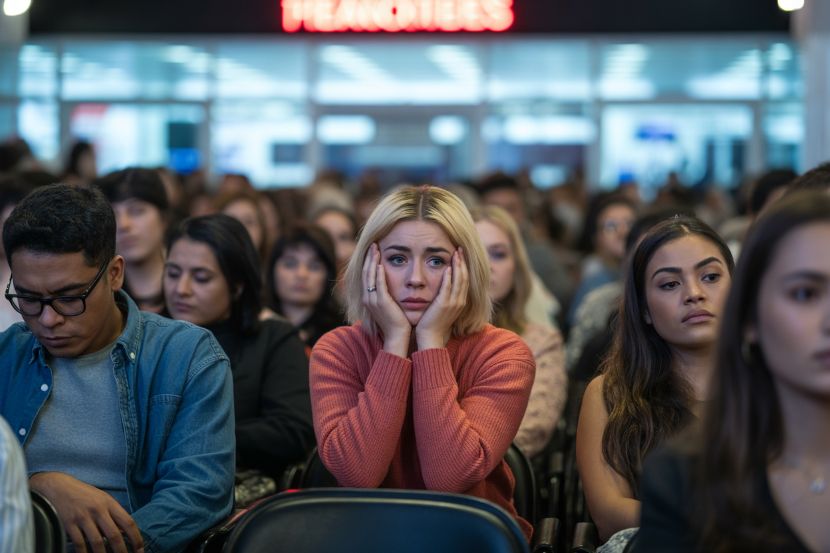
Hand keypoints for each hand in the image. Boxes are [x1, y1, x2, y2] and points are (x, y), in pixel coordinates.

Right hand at [29, 472, 143, 552]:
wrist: (59, 487)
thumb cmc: (84, 495)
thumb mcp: (103, 499)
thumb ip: (113, 514)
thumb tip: (126, 533)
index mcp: (109, 503)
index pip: (128, 522)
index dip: (136, 538)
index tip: (140, 549)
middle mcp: (98, 510)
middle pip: (114, 535)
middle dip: (121, 551)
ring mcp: (83, 517)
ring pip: (97, 542)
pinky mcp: (68, 524)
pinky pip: (79, 543)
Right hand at [362, 243, 410, 355]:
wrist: (398, 337)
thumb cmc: (397, 322)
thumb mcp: (390, 306)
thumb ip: (388, 295)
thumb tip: (393, 285)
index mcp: (369, 298)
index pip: (367, 275)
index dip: (369, 262)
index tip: (374, 250)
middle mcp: (368, 298)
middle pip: (366, 273)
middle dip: (369, 257)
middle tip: (373, 244)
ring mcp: (373, 300)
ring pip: (370, 276)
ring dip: (373, 261)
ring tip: (376, 248)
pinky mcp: (381, 303)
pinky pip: (378, 285)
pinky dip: (378, 274)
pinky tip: (380, 264)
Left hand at [415, 248, 467, 349]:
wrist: (430, 337)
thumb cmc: (433, 323)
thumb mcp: (442, 308)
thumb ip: (444, 296)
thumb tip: (442, 286)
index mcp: (460, 301)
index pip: (464, 279)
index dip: (463, 266)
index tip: (460, 254)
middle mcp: (459, 301)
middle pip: (464, 277)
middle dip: (462, 262)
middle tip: (459, 248)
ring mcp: (453, 303)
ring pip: (459, 280)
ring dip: (457, 265)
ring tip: (455, 253)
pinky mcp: (444, 305)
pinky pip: (448, 288)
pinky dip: (449, 277)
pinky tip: (448, 267)